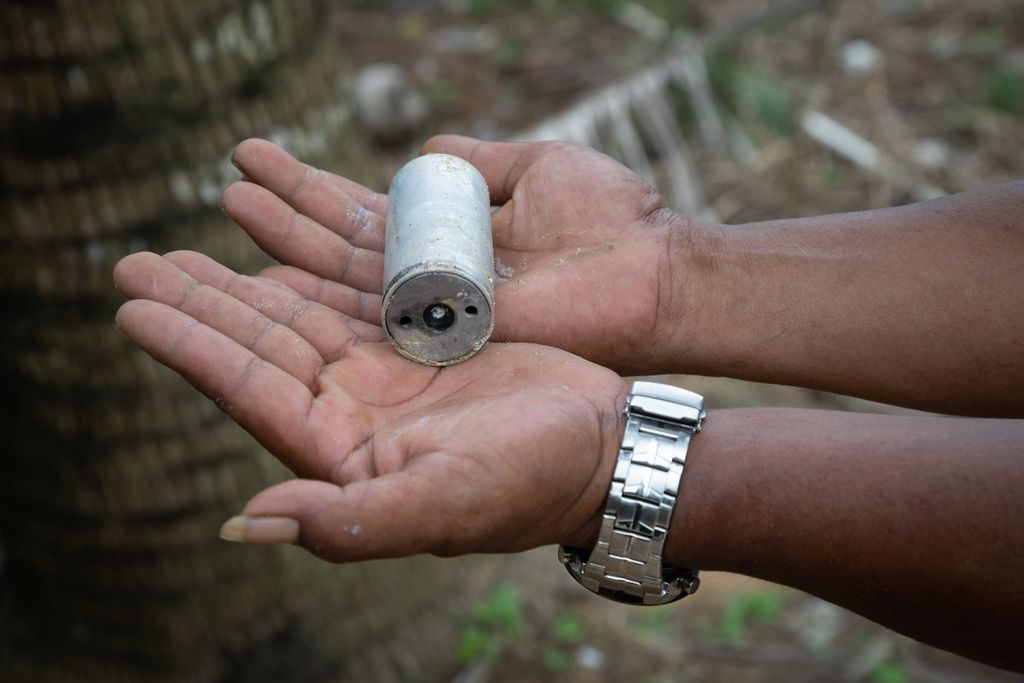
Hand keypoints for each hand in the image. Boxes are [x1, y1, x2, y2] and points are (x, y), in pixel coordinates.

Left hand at [113, 251, 627, 559]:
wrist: (602, 447)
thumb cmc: (531, 483)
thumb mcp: (440, 505)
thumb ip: (348, 521)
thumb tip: (245, 524)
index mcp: (344, 451)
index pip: (249, 390)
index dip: (188, 346)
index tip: (132, 307)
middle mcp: (352, 412)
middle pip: (259, 346)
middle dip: (198, 303)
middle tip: (136, 263)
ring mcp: (384, 377)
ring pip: (297, 318)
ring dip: (241, 283)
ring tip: (187, 250)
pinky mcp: (418, 346)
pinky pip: (350, 298)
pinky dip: (311, 269)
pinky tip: (278, 248)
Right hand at [221, 136, 693, 373]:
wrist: (656, 277)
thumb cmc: (611, 222)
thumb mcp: (536, 168)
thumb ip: (476, 165)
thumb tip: (422, 156)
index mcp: (445, 244)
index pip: (355, 219)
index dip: (303, 194)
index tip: (250, 162)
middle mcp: (426, 287)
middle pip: (329, 256)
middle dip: (271, 223)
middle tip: (210, 193)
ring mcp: (429, 321)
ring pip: (332, 289)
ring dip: (272, 254)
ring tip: (213, 218)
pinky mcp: (442, 347)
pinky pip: (362, 326)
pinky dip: (308, 305)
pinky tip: (256, 283)